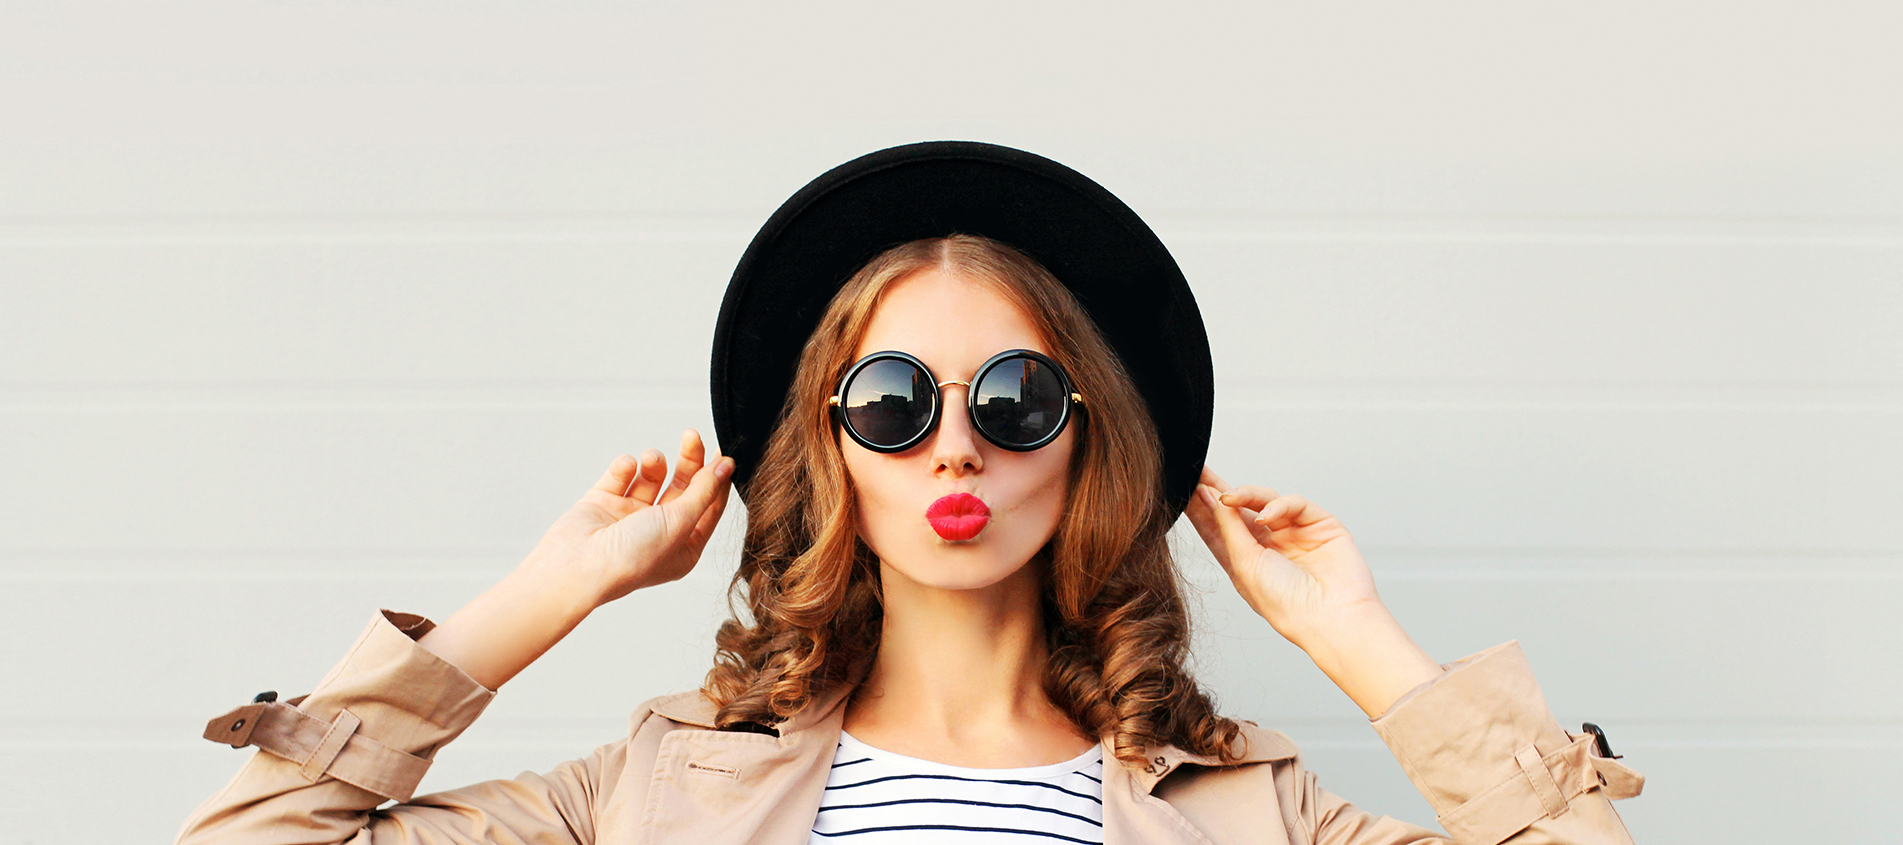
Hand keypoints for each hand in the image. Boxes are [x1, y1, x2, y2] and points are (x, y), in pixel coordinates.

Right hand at [528, 429, 734, 608]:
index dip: (717, 479)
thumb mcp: (680, 522)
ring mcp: (630, 517)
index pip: (709, 506)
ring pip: (652, 478)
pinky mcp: (604, 503)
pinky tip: (625, 468)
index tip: (723, 454)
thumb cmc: (631, 558)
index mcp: (683, 546)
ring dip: (654, 462)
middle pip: (683, 487)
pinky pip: (621, 475)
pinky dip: (625, 467)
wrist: (576, 565)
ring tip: (651, 458)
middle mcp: (658, 532)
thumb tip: (725, 467)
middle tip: (691, 437)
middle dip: (689, 461)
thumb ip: (704, 491)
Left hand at [1184, 467, 1380, 646]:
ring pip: (1264, 501)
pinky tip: (1267, 516)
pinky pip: (1294, 504)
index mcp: (1247, 562)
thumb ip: (1228, 528)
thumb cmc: (1287, 604)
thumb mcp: (1244, 565)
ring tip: (1229, 496)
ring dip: (1245, 494)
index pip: (1218, 529)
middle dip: (1218, 490)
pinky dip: (1279, 505)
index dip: (1201, 508)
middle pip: (1238, 509)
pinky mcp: (1319, 524)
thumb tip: (1212, 498)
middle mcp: (1269, 546)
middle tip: (1200, 472)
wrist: (1331, 616)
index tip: (1184, 488)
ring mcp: (1294, 533)